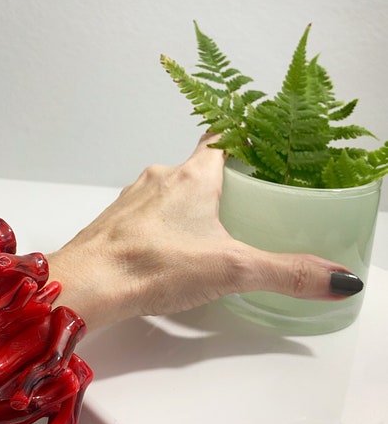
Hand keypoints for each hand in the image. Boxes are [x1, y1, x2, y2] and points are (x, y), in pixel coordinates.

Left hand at [50, 133, 358, 329]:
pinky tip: (173, 251)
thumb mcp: (232, 269)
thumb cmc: (151, 265)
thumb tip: (339, 279)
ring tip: (216, 230)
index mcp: (192, 176)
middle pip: (199, 166)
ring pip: (172, 190)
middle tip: (251, 203)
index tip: (262, 148)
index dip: (244, 139)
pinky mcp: (115, 222)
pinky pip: (148, 212)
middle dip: (224, 182)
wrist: (85, 285)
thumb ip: (286, 272)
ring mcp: (134, 199)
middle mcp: (161, 178)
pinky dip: (166, 223)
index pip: (222, 138)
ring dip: (193, 203)